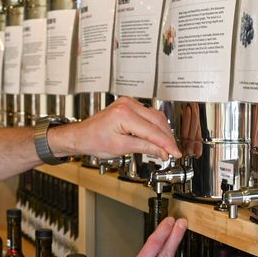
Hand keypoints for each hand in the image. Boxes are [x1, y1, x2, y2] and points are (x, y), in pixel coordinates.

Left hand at [49, 98, 179, 161]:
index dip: (166, 144)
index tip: (175, 153)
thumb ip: (144, 147)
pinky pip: (148, 114)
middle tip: (173, 151)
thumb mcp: (120, 147)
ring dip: (163, 131)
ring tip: (166, 146)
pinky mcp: (129, 105)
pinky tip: (158, 136)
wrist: (82, 135)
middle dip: (167, 137)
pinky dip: (155, 126)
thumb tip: (162, 151)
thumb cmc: (93, 140)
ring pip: (155, 116)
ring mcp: (129, 103)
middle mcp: (128, 105)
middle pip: (158, 120)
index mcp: (124, 114)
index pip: (152, 131)